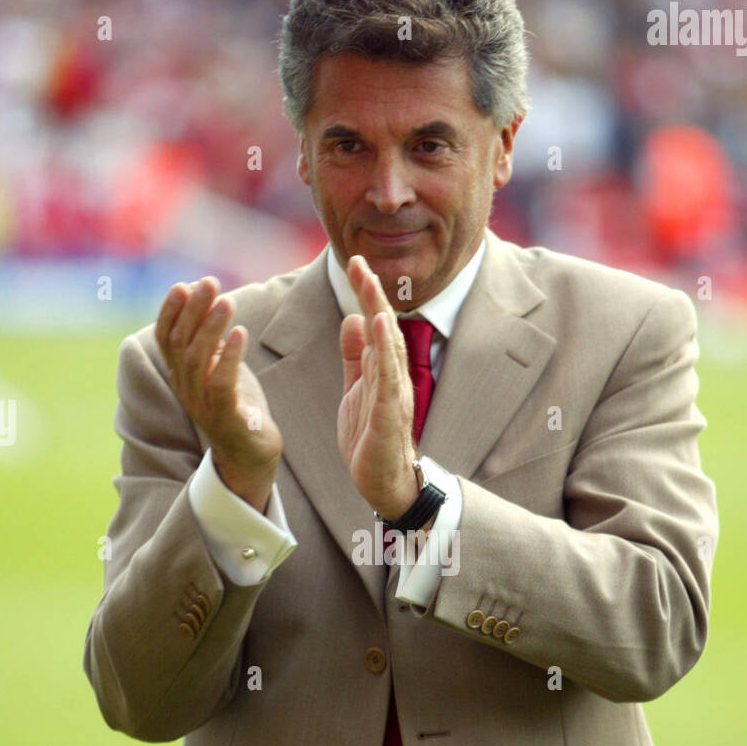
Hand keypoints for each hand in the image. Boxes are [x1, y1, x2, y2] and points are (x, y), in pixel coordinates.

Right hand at [155, 277, 282, 510]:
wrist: (249, 456)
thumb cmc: (236, 407)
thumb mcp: (218, 370)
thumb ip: (210, 342)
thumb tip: (209, 302)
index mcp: (181, 375)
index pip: (165, 338)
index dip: (170, 311)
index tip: (183, 285)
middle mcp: (186, 388)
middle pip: (181, 342)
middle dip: (194, 309)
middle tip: (210, 283)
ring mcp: (203, 403)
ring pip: (198, 359)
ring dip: (212, 327)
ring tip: (227, 302)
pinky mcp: (226, 416)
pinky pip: (221, 382)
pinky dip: (229, 356)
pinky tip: (240, 333)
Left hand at [337, 256, 418, 518]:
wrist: (384, 483)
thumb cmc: (372, 439)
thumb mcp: (356, 390)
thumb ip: (355, 357)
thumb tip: (352, 320)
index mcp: (381, 371)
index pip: (375, 325)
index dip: (365, 294)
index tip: (354, 262)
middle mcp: (392, 378)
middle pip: (384, 329)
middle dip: (371, 294)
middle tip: (358, 261)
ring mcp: (394, 396)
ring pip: (389, 349)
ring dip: (379, 315)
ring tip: (370, 285)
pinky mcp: (390, 417)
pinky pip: (388, 379)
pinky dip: (386, 352)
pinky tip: (381, 328)